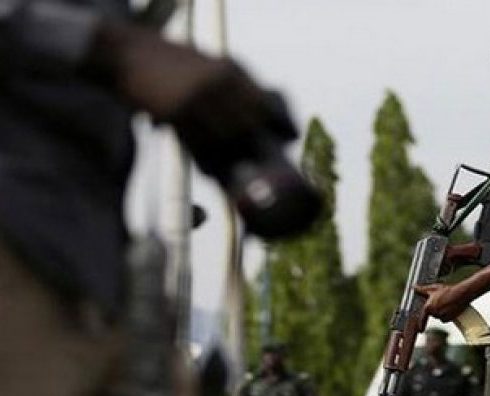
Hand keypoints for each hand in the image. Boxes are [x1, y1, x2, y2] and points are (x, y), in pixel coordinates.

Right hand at [88, 21, 295, 177]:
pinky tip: (210, 171)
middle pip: (249, 125)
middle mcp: (218, 84)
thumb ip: (232, 84)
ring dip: (232, 159)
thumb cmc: (167, 60)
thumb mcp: (206, 63)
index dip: (281, 124)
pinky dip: (207, 161)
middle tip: (263, 162)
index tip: (290, 138)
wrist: (124, 54)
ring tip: (235, 172)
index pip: (266, 103)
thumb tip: (257, 115)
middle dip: (258, 146)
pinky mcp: (176, 114)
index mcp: (230, 70)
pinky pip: (199, 145)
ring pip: (226, 139)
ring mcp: (198, 99)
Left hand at [414, 283, 471, 322]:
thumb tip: (413, 288)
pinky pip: (445, 319)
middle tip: (442, 302)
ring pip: (440, 317)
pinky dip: (447, 316)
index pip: (423, 318)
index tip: (420, 330)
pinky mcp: (448, 319)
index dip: (421, 324)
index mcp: (428, 307)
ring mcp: (441, 316)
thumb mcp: (434, 289)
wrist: (461, 294)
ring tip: (447, 303)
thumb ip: (422, 290)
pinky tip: (451, 308)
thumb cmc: (447, 290)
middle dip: (436, 310)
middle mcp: (434, 313)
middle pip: (433, 314)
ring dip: (442, 312)